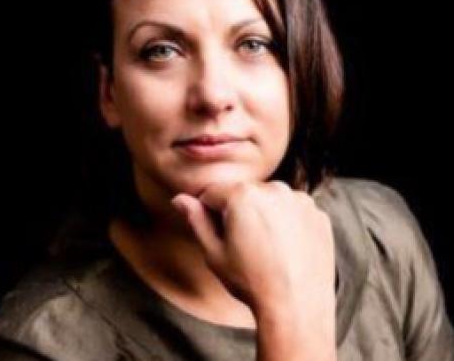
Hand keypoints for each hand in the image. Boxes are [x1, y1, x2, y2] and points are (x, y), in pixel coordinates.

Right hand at [171, 180, 335, 353]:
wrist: (297, 308)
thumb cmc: (251, 281)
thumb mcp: (214, 253)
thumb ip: (196, 220)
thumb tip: (179, 199)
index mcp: (243, 194)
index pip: (213, 193)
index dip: (209, 213)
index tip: (219, 235)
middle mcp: (274, 188)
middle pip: (243, 193)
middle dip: (238, 211)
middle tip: (244, 245)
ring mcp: (300, 200)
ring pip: (269, 200)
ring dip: (264, 214)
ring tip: (267, 248)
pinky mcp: (317, 213)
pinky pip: (293, 210)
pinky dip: (288, 222)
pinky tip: (286, 247)